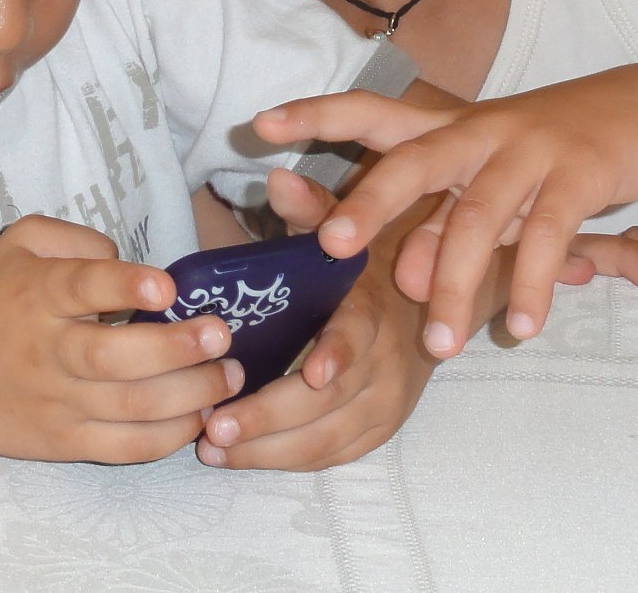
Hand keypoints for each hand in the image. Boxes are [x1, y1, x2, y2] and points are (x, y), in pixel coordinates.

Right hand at [0, 215, 241, 462]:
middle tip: (221, 335)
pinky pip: (123, 448)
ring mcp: (55, 403)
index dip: (125, 286)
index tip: (166, 287)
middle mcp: (46, 351)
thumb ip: (76, 240)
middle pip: (114, 358)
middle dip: (178, 349)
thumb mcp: (20, 243)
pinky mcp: (62, 443)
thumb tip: (131, 265)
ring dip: (190, 395)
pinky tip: (199, 417)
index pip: (81, 288)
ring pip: (130, 409)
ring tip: (228, 377)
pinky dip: (167, 437)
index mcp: (36, 294)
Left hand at [195, 168, 435, 469]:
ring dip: (268, 451)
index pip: (358, 335)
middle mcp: (386, 361)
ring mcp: (386, 403)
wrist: (424, 302)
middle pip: (330, 404)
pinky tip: (242, 458)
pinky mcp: (379, 431)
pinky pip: (333, 456)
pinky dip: (287, 461)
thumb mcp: (341, 227)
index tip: (308, 374)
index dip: (337, 355)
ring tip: (213, 449)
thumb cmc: (362, 263)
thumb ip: (310, 207)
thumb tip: (276, 177)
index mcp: (371, 308)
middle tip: (214, 428)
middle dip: (270, 419)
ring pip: (327, 440)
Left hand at [252, 70, 637, 356]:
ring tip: (440, 348)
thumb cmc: (548, 152)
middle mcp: (477, 132)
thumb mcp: (486, 178)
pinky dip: (531, 285)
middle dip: (369, 204)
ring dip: (456, 285)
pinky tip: (523, 327)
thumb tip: (400, 277)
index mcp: (447, 127)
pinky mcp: (579, 173)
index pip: (370, 111)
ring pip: (479, 217)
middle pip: (413, 162)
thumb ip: (440, 219)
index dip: (315, 114)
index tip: (259, 124)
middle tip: (330, 248)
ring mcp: (528, 149)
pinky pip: (547, 235)